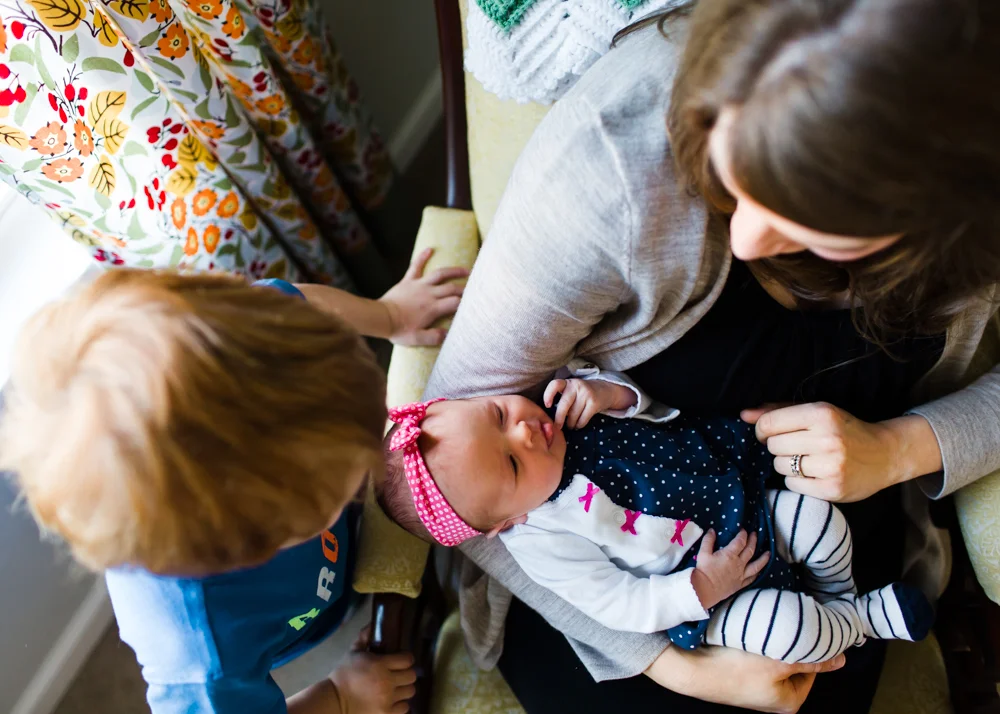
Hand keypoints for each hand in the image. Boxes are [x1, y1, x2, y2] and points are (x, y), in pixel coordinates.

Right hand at [330, 629, 415, 713]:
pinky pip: (405, 707)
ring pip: (410, 691)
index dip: (406, 658)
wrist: (334, 700)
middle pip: (412, 675)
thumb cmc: (344, 674)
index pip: (407, 659)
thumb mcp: (353, 652)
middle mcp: (386, 682)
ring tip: (396, 687)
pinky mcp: (386, 713)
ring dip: (404, 688)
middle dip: (407, 672)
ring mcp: (387, 699)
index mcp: (380, 664)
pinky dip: (401, 703)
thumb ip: (364, 637)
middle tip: (399, 673)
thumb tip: (373, 624)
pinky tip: (393, 699)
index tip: (401, 659)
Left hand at [379, 248, 467, 345]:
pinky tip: (430, 249)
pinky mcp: (408, 280)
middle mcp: (429, 294)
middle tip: (476, 287)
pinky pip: (416, 266)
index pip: (455, 303)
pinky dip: (422, 256)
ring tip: (466, 269)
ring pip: (440, 274)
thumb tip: (449, 335)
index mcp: (433, 308)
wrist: (381, 317)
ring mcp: (419, 285)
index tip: (475, 302)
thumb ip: (434, 337)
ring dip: (453, 270)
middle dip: (465, 287)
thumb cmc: (399, 329)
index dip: (466, 302)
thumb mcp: (417, 339)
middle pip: (452, 287)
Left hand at [543, 378, 636, 428]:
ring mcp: (586, 394)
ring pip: (573, 415)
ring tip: (570, 425)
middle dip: (559, 418)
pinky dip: (579, 425)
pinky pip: (582, 419)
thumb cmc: (581, 394)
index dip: (548, 394)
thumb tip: (549, 418)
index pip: (555, 385)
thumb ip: (561, 398)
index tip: (547, 405)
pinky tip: (578, 425)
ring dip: (570, 424)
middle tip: (557, 427)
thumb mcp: (571, 390)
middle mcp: (576, 386)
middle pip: (564, 404)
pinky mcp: (594, 403)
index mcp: (567, 383)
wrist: (605, 390)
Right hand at [645, 644, 845, 712]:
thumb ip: (811, 660)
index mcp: (790, 701)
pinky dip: (759, 644)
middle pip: (796, 664)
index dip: (812, 646)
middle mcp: (775, 698)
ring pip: (776, 658)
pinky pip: (760, 658)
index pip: (815, 669)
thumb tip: (842, 660)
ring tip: (769, 626)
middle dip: (792, 643)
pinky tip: (754, 631)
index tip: (807, 627)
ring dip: (774, 642)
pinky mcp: (743, 676)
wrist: (693, 668)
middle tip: (787, 624)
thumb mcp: (779, 661)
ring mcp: (758, 688)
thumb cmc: (736, 668)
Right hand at [690, 529, 768, 609]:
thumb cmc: (703, 571)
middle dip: (753, 541)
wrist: (704, 590)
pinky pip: (752, 578)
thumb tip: (712, 531)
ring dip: (763, 558)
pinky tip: (760, 570)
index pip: (740, 541)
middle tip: (755, 534)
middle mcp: (739, 564)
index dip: (743, 534)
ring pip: (756, 565)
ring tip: (768, 553)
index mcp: (730, 555)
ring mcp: (741, 575)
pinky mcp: (740, 584)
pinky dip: (758, 573)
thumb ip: (708, 540)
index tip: (743, 530)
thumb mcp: (703, 553)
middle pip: (750, 550)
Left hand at [743, 402, 941, 502]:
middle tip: (797, 447)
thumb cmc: (844, 430)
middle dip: (778, 447)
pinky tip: (815, 474)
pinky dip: (798, 481)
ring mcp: (831, 466)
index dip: (762, 430)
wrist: (885, 454)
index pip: (769, 424)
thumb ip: (778, 411)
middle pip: (773, 446)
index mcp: (822, 414)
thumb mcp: (816, 412)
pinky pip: (792, 485)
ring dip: (787, 465)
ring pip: (780, 467)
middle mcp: (827, 439)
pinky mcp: (833, 488)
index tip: (769, 433)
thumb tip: (744, 415)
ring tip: (808, 460)